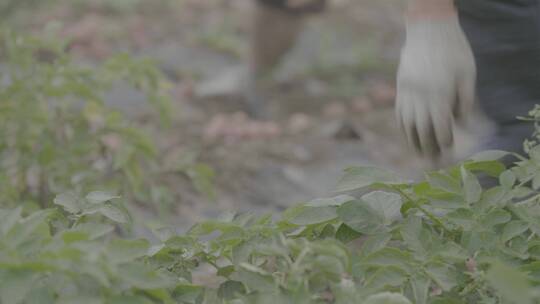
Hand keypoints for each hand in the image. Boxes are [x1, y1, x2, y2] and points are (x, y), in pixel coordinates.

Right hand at [395, 16, 475, 155]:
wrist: (427, 30)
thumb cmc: (453, 50)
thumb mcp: (466, 73)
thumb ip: (464, 100)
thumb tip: (462, 123)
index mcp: (438, 93)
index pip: (438, 126)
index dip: (444, 140)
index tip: (449, 150)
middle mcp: (419, 96)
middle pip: (421, 129)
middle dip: (427, 147)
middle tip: (433, 161)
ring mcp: (407, 93)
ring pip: (407, 124)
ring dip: (412, 141)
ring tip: (418, 154)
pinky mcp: (401, 88)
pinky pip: (400, 113)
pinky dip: (404, 127)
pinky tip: (408, 135)